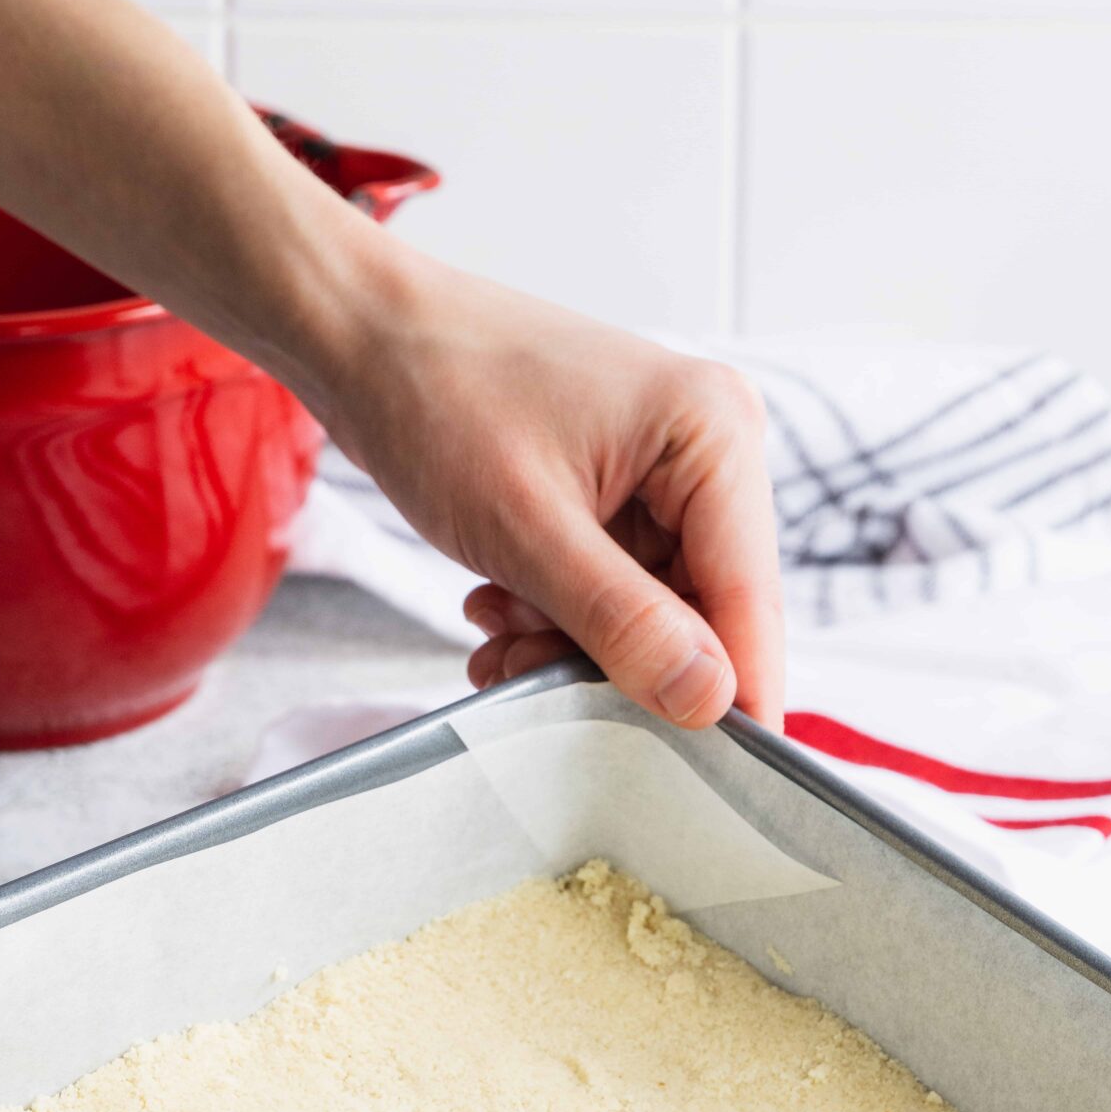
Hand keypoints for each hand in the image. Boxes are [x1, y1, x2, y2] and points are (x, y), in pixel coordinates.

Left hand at [315, 246, 783, 731]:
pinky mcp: (623, 495)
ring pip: (653, 616)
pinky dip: (557, 619)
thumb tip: (711, 700)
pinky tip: (497, 606)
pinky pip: (615, 592)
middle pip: (704, 615)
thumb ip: (624, 622)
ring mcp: (666, 475)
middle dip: (618, 663)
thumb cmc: (435, 394)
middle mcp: (709, 451)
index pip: (751, 599)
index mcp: (714, 434)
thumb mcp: (527, 529)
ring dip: (573, 645)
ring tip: (495, 630)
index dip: (730, 692)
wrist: (359, 334)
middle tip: (528, 672)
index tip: (705, 777)